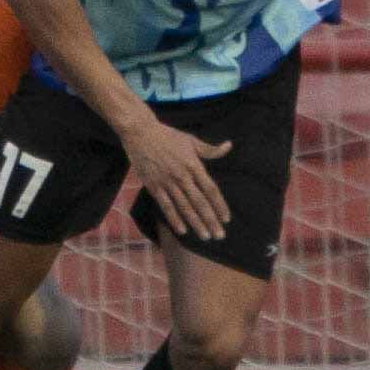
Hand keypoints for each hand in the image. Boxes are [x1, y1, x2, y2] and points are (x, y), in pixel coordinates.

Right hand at [121, 115, 231, 240]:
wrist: (141, 133)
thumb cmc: (168, 136)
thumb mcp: (191, 140)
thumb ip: (210, 149)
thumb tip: (229, 146)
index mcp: (193, 165)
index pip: (211, 189)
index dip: (220, 205)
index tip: (227, 218)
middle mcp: (182, 176)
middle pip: (200, 202)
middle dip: (211, 220)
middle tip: (220, 235)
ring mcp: (167, 182)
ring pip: (184, 207)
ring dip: (196, 223)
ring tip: (205, 236)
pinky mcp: (153, 186)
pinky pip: (166, 206)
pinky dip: (174, 219)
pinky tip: (183, 230)